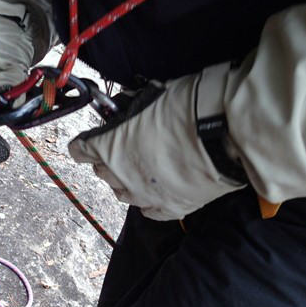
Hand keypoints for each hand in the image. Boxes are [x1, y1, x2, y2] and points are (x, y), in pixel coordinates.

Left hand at [68, 71, 244, 220]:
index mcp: (107, 147)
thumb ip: (131, 108)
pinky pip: (149, 210)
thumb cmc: (188, 107)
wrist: (226, 131)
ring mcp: (143, 195)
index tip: (94, 138)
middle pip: (101, 172)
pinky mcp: (170, 208)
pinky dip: (150, 200)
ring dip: (127, 180)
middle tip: (125, 146)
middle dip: (108, 159)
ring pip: (122, 192)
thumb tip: (127, 107)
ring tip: (144, 167)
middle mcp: (119, 175)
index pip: (79, 150)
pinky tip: (157, 190)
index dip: (86, 142)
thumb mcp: (150, 96)